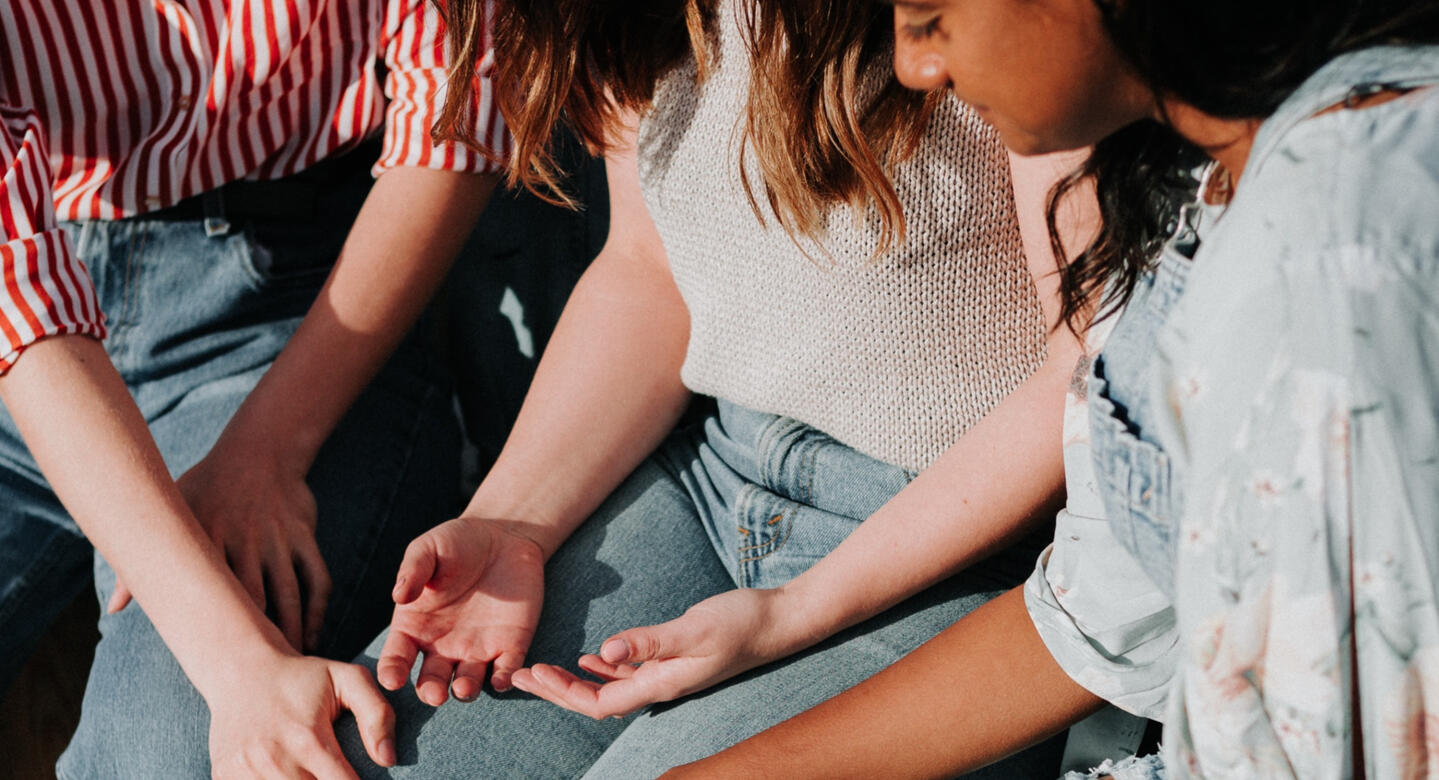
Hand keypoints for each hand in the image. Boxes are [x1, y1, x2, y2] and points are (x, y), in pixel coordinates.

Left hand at [109, 442, 329, 652]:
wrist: (260, 450)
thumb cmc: (206, 487)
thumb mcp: (172, 511)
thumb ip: (140, 563)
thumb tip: (113, 609)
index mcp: (207, 539)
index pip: (211, 595)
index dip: (217, 634)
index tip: (215, 669)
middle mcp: (246, 540)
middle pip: (254, 601)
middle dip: (258, 642)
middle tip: (256, 678)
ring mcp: (279, 539)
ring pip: (290, 595)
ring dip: (291, 633)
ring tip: (287, 664)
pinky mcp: (305, 536)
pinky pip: (318, 579)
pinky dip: (317, 610)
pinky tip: (311, 633)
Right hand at [209, 651, 394, 778]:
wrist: (241, 670)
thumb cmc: (302, 677)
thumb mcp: (348, 679)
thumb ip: (377, 714)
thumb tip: (387, 758)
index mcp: (309, 739)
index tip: (358, 778)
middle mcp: (275, 759)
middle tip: (332, 773)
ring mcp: (245, 771)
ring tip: (310, 773)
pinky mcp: (224, 776)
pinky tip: (285, 774)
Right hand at [377, 517, 545, 703]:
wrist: (503, 537)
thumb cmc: (457, 543)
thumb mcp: (430, 549)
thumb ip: (413, 570)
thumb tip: (399, 594)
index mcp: (415, 627)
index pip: (397, 657)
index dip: (392, 671)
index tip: (391, 679)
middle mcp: (442, 646)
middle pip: (431, 680)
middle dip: (430, 691)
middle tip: (434, 694)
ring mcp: (477, 649)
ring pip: (467, 683)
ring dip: (465, 690)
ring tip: (463, 687)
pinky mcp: (510, 646)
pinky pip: (506, 670)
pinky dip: (505, 679)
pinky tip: (502, 679)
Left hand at [511, 588, 785, 718]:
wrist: (780, 621)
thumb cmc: (742, 623)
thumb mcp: (693, 628)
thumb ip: (650, 641)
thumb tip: (603, 653)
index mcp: (660, 684)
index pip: (598, 702)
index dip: (562, 693)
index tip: (532, 674)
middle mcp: (660, 686)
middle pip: (597, 701)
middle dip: (558, 691)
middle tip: (521, 676)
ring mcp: (668, 676)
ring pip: (609, 688)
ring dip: (575, 681)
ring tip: (544, 670)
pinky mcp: (675, 661)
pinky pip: (630, 674)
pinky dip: (604, 668)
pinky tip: (592, 657)